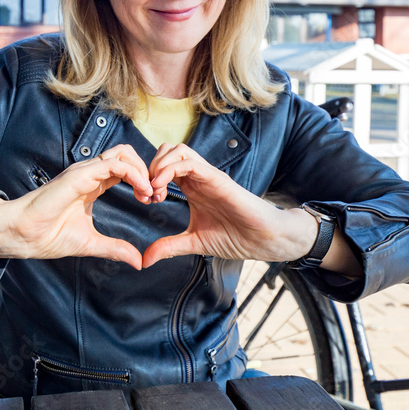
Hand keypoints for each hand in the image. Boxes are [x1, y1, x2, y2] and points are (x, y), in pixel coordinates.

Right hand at [0, 145, 152, 269]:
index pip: (125, 169)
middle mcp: (90, 173)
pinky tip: (142, 191)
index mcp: (92, 185)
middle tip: (156, 195)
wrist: (23, 235)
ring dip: (143, 170)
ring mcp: (85, 171)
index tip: (152, 201)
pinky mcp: (81, 175)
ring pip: (123, 154)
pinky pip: (115, 164)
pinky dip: (134, 174)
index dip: (143, 181)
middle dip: (147, 171)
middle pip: (127, 155)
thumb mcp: (91, 243)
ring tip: (150, 193)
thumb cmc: (47, 236)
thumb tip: (137, 261)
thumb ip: (115, 249)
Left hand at [142, 144, 316, 267]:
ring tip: (154, 190)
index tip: (145, 201)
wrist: (263, 239)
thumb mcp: (194, 242)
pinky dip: (169, 171)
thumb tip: (146, 259)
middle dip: (150, 167)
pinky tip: (162, 190)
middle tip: (147, 192)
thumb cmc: (235, 237)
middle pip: (168, 150)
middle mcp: (199, 177)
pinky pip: (189, 163)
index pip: (164, 166)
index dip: (149, 179)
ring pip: (177, 150)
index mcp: (192, 187)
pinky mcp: (217, 179)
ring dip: (159, 166)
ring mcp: (208, 175)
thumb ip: (169, 247)